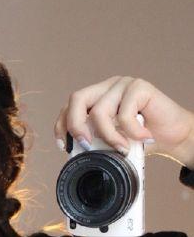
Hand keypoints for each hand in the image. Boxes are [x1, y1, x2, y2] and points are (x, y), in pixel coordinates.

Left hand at [53, 75, 193, 166]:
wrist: (175, 137)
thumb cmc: (141, 140)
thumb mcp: (111, 142)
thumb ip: (95, 141)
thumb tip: (74, 151)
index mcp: (97, 97)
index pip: (70, 106)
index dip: (62, 124)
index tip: (63, 145)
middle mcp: (107, 88)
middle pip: (77, 99)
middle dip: (75, 125)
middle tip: (85, 145)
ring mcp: (123, 85)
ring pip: (100, 110)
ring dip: (108, 136)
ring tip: (121, 149)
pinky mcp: (140, 87)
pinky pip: (125, 113)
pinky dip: (130, 132)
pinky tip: (143, 139)